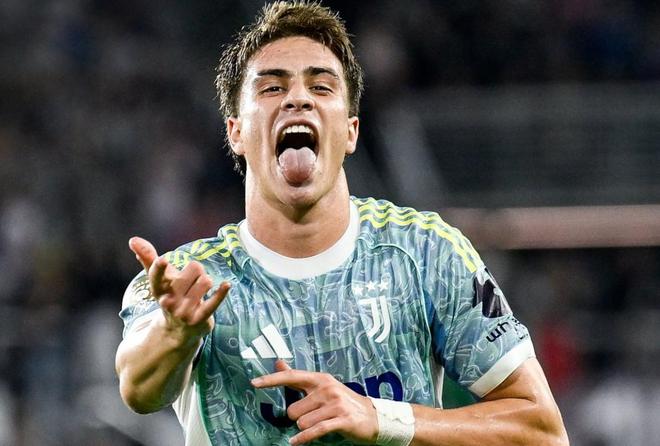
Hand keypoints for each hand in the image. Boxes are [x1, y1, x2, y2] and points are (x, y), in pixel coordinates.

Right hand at [128, 236, 229, 340]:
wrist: (178, 330)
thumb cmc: (171, 295)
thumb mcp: (160, 279)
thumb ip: (148, 258)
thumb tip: (133, 239)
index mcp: (158, 290)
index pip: (157, 277)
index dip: (159, 269)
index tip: (163, 260)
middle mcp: (169, 302)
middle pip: (193, 269)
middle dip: (197, 269)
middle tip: (193, 279)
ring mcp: (184, 312)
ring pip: (205, 281)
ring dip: (207, 281)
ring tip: (201, 289)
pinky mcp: (200, 319)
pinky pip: (213, 303)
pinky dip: (220, 293)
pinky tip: (226, 284)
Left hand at [252, 360, 378, 444]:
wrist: (372, 416)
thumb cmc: (341, 402)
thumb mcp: (321, 386)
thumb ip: (297, 378)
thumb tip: (278, 363)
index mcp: (320, 379)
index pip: (292, 377)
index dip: (272, 380)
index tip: (254, 382)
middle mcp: (327, 388)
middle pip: (293, 410)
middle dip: (298, 418)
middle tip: (313, 417)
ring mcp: (335, 404)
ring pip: (302, 422)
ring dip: (306, 428)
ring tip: (320, 424)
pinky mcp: (342, 419)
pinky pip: (314, 431)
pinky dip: (303, 439)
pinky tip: (295, 442)